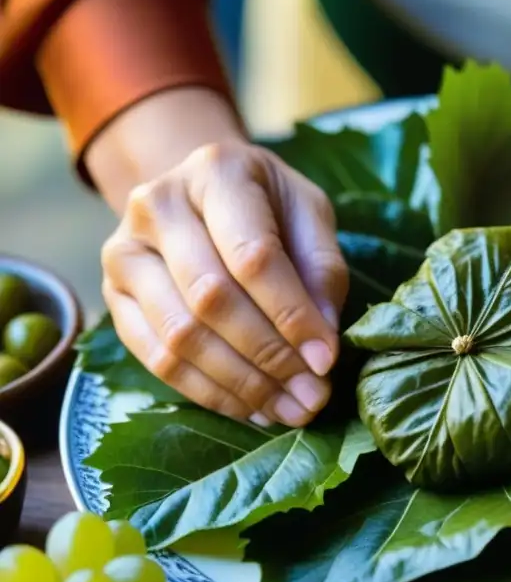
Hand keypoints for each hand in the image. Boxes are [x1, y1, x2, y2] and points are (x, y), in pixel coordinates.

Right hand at [100, 140, 347, 426]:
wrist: (201, 194)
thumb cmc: (267, 204)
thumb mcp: (309, 214)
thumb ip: (322, 269)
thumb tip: (322, 343)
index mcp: (216, 172)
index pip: (252, 255)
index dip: (291, 314)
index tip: (327, 358)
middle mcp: (157, 206)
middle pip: (211, 299)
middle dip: (269, 357)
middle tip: (313, 395)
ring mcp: (124, 252)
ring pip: (181, 336)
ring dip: (241, 384)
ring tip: (290, 409)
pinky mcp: (113, 296)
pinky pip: (157, 358)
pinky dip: (209, 392)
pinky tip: (252, 409)